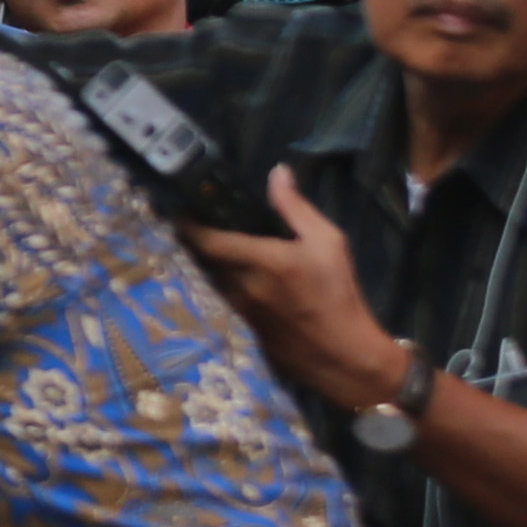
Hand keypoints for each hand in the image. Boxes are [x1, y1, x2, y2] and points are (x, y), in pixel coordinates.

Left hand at [176, 170, 404, 410]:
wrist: (346, 355)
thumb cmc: (340, 293)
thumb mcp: (328, 242)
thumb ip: (295, 207)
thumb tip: (277, 172)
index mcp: (262, 261)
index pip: (208, 241)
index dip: (188, 226)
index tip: (180, 212)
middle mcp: (243, 286)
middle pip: (204, 261)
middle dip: (198, 243)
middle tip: (199, 226)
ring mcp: (242, 311)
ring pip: (214, 281)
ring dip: (212, 266)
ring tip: (219, 250)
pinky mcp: (247, 329)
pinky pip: (227, 300)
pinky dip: (226, 285)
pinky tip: (241, 279)